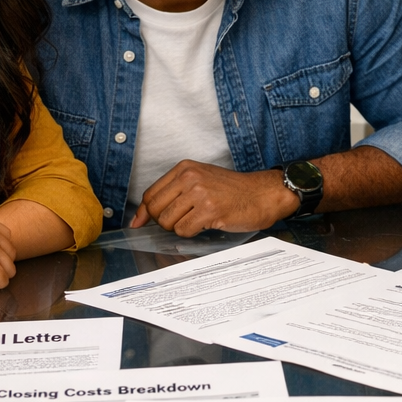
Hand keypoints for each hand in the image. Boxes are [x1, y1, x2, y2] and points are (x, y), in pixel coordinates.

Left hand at [131, 161, 296, 234]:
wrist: (263, 194)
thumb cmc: (233, 190)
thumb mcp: (200, 181)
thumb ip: (172, 194)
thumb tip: (139, 218)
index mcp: (185, 168)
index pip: (150, 194)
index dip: (145, 213)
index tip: (142, 223)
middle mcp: (190, 177)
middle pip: (156, 210)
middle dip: (165, 221)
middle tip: (184, 219)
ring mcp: (200, 193)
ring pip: (168, 223)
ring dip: (180, 228)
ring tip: (198, 219)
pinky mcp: (209, 210)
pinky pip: (184, 231)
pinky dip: (192, 233)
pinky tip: (206, 224)